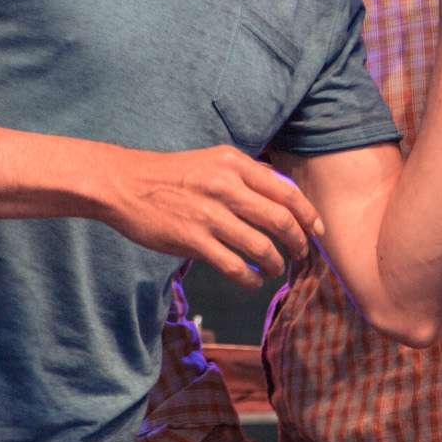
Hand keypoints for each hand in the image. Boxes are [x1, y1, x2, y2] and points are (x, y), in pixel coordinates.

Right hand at [103, 146, 321, 286]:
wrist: (124, 184)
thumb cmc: (172, 174)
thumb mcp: (213, 160)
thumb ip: (246, 174)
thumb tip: (283, 194)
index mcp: (235, 164)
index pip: (286, 191)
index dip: (309, 215)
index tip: (317, 231)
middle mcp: (227, 186)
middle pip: (281, 220)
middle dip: (299, 242)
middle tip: (301, 254)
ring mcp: (210, 214)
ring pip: (261, 247)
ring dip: (275, 263)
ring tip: (276, 269)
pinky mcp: (192, 240)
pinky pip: (234, 267)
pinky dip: (250, 279)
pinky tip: (252, 281)